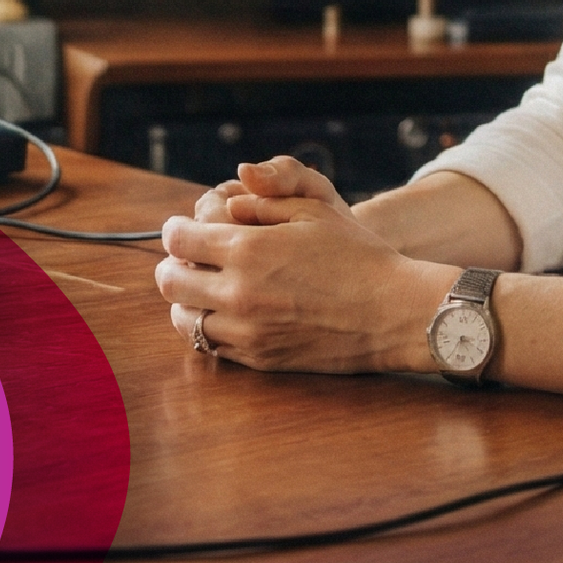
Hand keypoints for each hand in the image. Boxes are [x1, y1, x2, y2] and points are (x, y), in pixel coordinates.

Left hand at [159, 166, 451, 374]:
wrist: (391, 312)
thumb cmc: (356, 253)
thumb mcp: (313, 208)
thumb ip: (262, 203)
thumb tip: (227, 205)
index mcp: (248, 249)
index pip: (178, 239)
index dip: (174, 228)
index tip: (182, 227)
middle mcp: (238, 293)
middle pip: (170, 281)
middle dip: (173, 263)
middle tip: (188, 256)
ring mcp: (247, 331)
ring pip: (185, 319)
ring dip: (187, 299)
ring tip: (205, 286)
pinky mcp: (260, 359)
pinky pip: (212, 346)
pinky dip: (210, 326)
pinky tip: (228, 312)